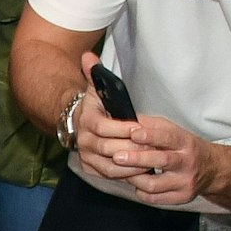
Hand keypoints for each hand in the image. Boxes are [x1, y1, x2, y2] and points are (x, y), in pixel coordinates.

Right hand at [72, 53, 152, 181]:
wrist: (77, 124)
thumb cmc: (95, 105)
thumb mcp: (95, 88)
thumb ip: (93, 73)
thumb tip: (88, 56)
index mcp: (85, 121)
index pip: (103, 127)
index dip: (122, 129)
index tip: (139, 128)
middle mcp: (83, 141)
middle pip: (108, 148)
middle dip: (131, 147)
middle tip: (153, 146)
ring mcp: (85, 156)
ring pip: (109, 164)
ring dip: (130, 164)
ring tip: (151, 160)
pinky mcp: (90, 167)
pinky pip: (108, 174)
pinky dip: (125, 174)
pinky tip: (142, 169)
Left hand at [116, 116, 218, 206]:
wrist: (211, 169)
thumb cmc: (185, 149)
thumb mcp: (175, 132)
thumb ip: (153, 126)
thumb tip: (130, 120)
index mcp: (186, 143)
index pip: (169, 138)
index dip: (150, 136)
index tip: (133, 134)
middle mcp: (188, 162)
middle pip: (162, 161)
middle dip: (137, 158)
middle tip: (118, 157)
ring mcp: (185, 182)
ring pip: (154, 184)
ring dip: (133, 178)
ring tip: (122, 172)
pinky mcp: (181, 197)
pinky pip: (153, 198)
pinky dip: (140, 192)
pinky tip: (136, 184)